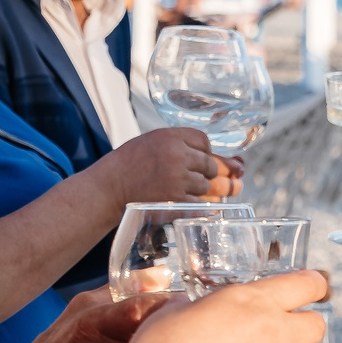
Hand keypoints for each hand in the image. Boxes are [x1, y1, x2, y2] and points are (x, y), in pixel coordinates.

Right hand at [108, 126, 239, 201]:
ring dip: (196, 190)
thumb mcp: (153, 143)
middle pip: (209, 163)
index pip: (204, 140)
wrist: (109, 188)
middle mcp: (177, 155)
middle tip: (187, 177)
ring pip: (206, 185)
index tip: (195, 159)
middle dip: (204, 172)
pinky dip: (193, 206)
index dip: (203, 151)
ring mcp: (178, 178)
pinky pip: (200, 203)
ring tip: (176, 189)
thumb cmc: (130, 165)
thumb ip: (182, 145)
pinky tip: (179, 202)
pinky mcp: (177, 199)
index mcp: (170, 137)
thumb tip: (232, 163)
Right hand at [118, 269, 330, 342]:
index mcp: (252, 299)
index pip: (306, 284)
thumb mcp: (177, 310)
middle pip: (319, 323)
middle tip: (294, 327)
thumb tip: (186, 306)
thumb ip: (194, 306)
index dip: (314, 285)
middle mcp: (272, 328)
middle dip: (310, 324)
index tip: (313, 287)